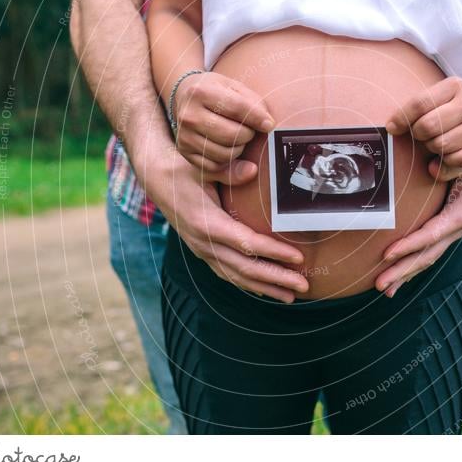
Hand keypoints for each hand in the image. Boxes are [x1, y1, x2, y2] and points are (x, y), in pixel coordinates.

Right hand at [133, 134, 307, 302]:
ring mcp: (203, 250)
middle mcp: (204, 243)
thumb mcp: (203, 167)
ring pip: (237, 276)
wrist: (157, 181)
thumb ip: (227, 171)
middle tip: (304, 285)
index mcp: (207, 224)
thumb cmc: (183, 171)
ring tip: (291, 295)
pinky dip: (248, 283)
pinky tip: (266, 289)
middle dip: (276, 278)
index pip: (246, 243)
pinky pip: (228, 273)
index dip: (273, 252)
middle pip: (245, 267)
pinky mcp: (204, 252)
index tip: (298, 257)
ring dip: (265, 287)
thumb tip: (253, 169)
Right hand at [172, 71, 274, 173]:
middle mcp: (189, 116)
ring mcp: (185, 136)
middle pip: (231, 135)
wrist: (185, 97)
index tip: (269, 124)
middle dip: (248, 134)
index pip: (236, 108)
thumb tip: (268, 126)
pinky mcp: (185, 152)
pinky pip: (215, 166)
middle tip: (249, 129)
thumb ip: (253, 102)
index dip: (257, 118)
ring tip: (238, 137)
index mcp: (201, 92)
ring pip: (225, 154)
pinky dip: (228, 161)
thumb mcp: (234, 87)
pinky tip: (228, 147)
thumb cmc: (216, 92)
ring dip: (239, 148)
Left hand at [374, 158, 461, 297]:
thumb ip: (448, 166)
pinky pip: (427, 252)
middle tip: (378, 284)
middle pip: (427, 254)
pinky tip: (397, 280)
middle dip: (402, 270)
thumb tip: (430, 168)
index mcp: (461, 212)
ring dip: (404, 274)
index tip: (386, 254)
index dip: (409, 246)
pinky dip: (412, 266)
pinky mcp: (445, 232)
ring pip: (427, 258)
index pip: (431, 234)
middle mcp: (457, 227)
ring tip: (384, 289)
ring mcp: (452, 232)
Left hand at [386, 76, 461, 180]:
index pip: (420, 103)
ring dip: (432, 148)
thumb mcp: (440, 98)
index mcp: (455, 86)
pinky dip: (446, 162)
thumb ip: (416, 109)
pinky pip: (457, 160)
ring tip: (438, 141)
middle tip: (422, 134)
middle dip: (418, 135)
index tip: (392, 127)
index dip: (401, 118)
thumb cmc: (455, 107)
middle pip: (428, 126)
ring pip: (441, 145)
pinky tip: (447, 155)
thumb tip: (392, 128)